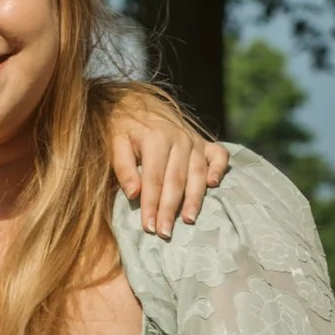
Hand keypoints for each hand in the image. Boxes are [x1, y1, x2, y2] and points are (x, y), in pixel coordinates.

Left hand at [109, 109, 230, 238]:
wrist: (136, 101)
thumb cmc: (122, 127)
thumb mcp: (115, 141)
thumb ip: (123, 166)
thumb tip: (133, 194)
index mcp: (156, 139)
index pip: (154, 179)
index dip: (151, 205)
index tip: (148, 228)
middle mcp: (179, 139)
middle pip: (176, 180)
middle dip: (170, 209)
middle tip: (165, 233)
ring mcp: (194, 140)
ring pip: (197, 173)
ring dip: (194, 198)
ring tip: (189, 220)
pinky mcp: (203, 142)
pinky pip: (219, 155)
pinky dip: (219, 169)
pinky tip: (214, 185)